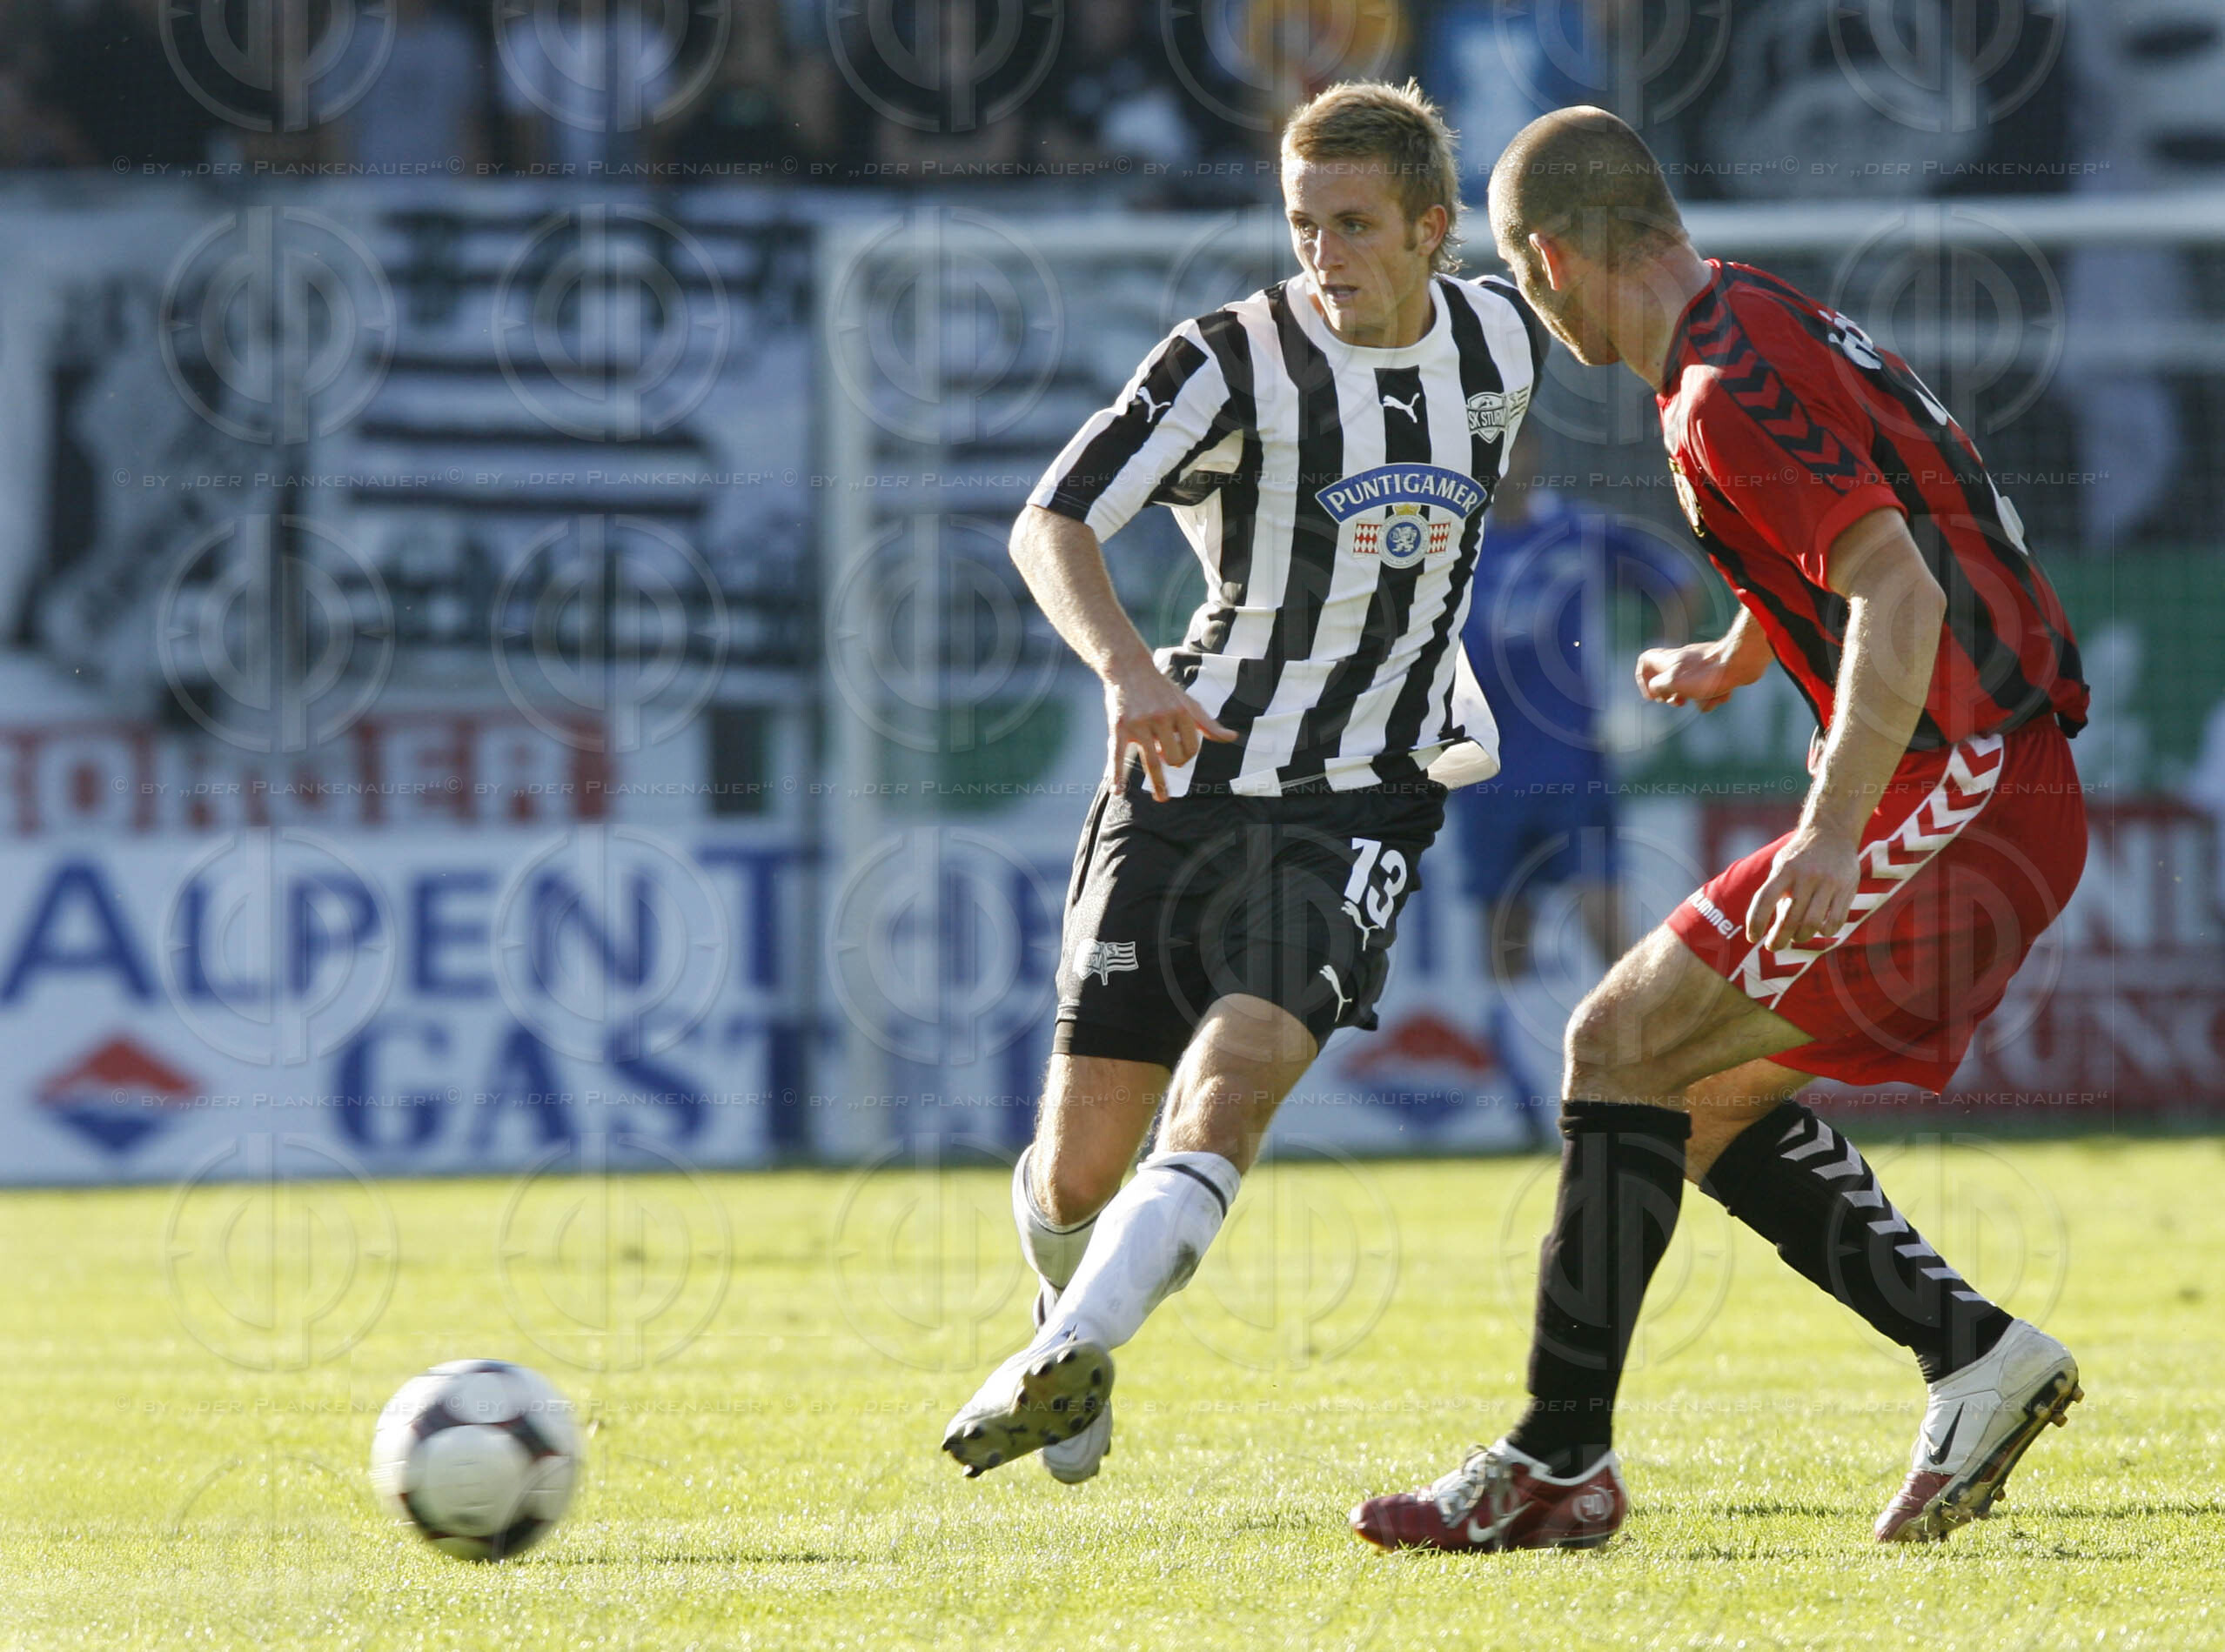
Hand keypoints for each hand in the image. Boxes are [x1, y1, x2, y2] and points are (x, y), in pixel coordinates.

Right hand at [1104, 660, 1235, 800]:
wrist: (1129, 668)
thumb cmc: (1161, 689)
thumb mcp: (1188, 704)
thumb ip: (1209, 724)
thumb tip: (1232, 738)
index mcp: (1181, 713)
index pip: (1192, 748)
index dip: (1187, 754)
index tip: (1175, 746)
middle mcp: (1161, 718)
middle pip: (1174, 757)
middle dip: (1173, 761)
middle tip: (1161, 751)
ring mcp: (1139, 723)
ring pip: (1153, 761)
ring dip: (1159, 783)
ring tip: (1162, 799)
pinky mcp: (1119, 727)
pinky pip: (1117, 755)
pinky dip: (1117, 774)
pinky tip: (1117, 791)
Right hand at [1636, 638, 1763, 712]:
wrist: (1741, 662)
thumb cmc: (1706, 673)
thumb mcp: (1672, 682)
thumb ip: (1658, 686)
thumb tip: (1658, 691)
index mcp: (1669, 660)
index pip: (1645, 662)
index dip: (1643, 679)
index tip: (1653, 695)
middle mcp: (1683, 661)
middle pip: (1667, 679)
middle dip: (1672, 696)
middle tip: (1679, 701)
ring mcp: (1701, 667)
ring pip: (1691, 688)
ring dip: (1697, 699)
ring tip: (1705, 698)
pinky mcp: (1717, 672)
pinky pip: (1709, 689)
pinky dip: (1714, 696)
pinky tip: (1722, 695)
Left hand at [1745, 826, 1861, 950]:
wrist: (1833, 832)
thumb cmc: (1801, 856)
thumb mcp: (1783, 866)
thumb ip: (1777, 892)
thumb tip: (1772, 928)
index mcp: (1785, 869)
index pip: (1764, 899)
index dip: (1755, 922)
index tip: (1752, 937)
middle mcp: (1806, 875)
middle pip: (1789, 918)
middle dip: (1778, 938)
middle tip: (1773, 946)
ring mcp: (1828, 882)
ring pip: (1812, 924)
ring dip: (1800, 937)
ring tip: (1795, 938)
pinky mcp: (1847, 888)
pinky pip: (1835, 921)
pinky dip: (1824, 931)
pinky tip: (1819, 929)